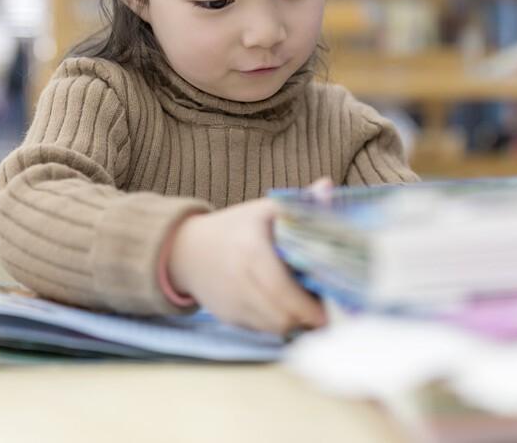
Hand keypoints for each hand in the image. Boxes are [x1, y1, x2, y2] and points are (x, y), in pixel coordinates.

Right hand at [166, 195, 327, 334]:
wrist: (186, 250)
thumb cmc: (233, 228)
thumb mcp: (263, 210)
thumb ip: (300, 203)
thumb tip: (328, 186)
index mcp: (252, 251)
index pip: (285, 290)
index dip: (311, 305)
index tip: (330, 303)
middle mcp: (239, 280)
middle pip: (283, 316)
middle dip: (308, 317)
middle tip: (325, 309)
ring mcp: (231, 302)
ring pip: (274, 328)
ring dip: (295, 322)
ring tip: (307, 308)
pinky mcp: (228, 317)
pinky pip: (261, 330)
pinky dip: (276, 323)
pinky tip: (284, 309)